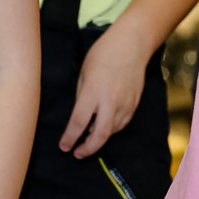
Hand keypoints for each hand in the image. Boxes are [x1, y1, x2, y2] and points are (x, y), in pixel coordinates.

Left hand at [61, 20, 148, 157]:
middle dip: (87, 149)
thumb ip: (82, 96)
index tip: (64, 147)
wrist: (132, 44)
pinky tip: (104, 127)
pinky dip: (112, 129)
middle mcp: (110, 102)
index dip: (70, 138)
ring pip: (112, 132)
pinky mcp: (134, 104)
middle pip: (99, 135)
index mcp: (93, 92)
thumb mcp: (84, 73)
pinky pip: (122, 123)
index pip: (79, 123)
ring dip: (99, 138)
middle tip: (77, 153)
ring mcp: (125, 104)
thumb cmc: (103, 54)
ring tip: (89, 139)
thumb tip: (80, 115)